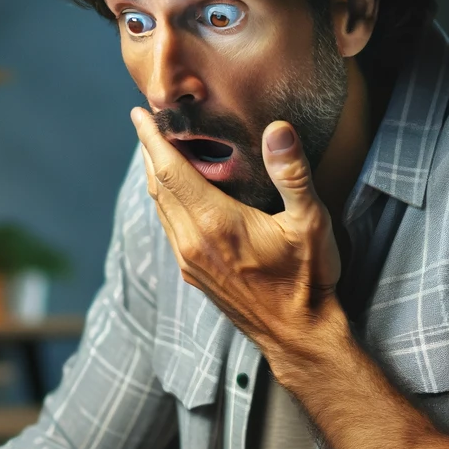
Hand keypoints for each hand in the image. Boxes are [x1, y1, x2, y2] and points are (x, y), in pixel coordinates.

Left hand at [129, 109, 341, 344]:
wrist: (297, 335)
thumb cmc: (307, 279)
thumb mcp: (310, 222)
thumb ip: (292, 173)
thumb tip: (277, 130)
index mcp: (215, 222)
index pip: (170, 169)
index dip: (151, 138)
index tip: (138, 113)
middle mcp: (193, 241)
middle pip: (158, 185)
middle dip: (148, 150)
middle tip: (144, 121)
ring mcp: (190, 261)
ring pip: (160, 208)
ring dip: (155, 176)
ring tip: (155, 150)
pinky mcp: (194, 274)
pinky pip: (169, 227)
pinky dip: (165, 201)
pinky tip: (174, 193)